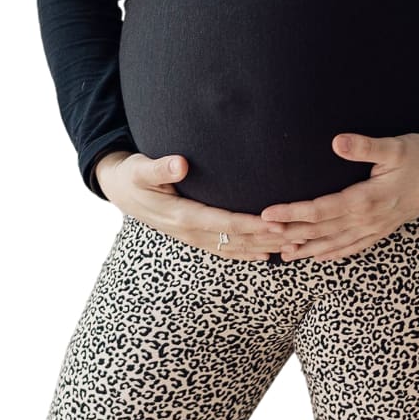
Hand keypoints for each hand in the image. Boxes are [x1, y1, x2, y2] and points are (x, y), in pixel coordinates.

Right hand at [95, 149, 292, 260]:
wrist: (120, 191)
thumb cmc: (133, 175)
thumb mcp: (140, 169)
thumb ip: (159, 168)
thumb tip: (180, 164)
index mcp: (181, 215)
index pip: (224, 222)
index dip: (251, 224)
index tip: (276, 223)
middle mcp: (190, 231)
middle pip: (236, 239)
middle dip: (267, 239)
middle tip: (298, 237)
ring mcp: (193, 238)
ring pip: (234, 247)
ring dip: (263, 248)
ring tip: (292, 248)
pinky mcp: (195, 237)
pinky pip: (225, 250)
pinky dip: (247, 253)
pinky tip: (268, 255)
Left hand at [259, 127, 418, 263]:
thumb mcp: (397, 146)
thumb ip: (366, 146)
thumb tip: (337, 141)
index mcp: (367, 198)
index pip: (321, 209)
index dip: (293, 213)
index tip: (268, 213)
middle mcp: (368, 218)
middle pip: (322, 230)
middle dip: (291, 233)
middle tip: (262, 236)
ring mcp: (375, 228)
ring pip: (335, 243)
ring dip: (307, 249)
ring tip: (281, 254)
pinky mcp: (381, 230)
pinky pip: (353, 247)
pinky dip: (333, 254)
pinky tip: (317, 257)